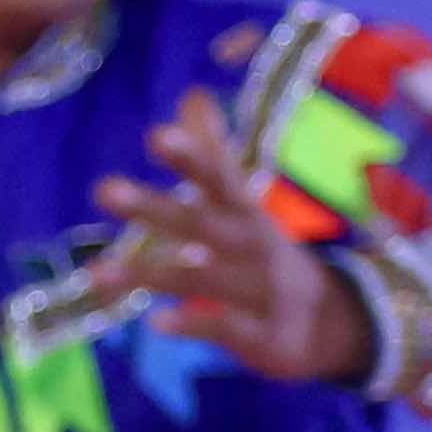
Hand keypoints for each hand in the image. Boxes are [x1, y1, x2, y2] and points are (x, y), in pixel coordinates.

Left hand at [96, 92, 371, 384]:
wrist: (334, 325)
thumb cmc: (266, 258)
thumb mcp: (244, 207)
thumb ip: (214, 155)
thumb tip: (191, 94)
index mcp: (248, 214)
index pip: (221, 179)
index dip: (192, 158)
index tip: (157, 135)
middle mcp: (255, 248)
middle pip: (203, 224)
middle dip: (154, 208)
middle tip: (103, 188)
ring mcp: (262, 292)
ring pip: (203, 279)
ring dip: (150, 273)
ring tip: (98, 271)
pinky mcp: (263, 336)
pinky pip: (226, 328)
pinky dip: (195, 323)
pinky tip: (155, 322)